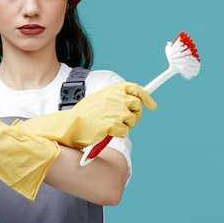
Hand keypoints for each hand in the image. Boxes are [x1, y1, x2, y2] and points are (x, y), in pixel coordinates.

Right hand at [15, 82, 155, 148]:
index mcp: (112, 90)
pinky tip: (107, 131)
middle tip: (125, 121)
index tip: (152, 106)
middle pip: (137, 106)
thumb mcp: (100, 100)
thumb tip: (135, 103)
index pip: (136, 89)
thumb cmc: (84, 115)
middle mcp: (115, 97)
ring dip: (125, 126)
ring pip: (132, 120)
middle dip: (135, 115)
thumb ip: (116, 100)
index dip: (146, 98)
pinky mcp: (112, 123)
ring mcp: (114, 110)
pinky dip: (117, 133)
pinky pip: (125, 131)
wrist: (71, 125)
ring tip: (111, 126)